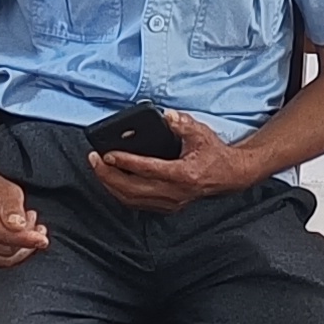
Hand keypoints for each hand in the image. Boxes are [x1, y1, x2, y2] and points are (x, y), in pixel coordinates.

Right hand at [0, 175, 50, 267]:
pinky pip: (0, 262)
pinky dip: (14, 254)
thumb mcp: (7, 189)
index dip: (25, 239)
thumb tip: (18, 226)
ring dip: (23, 247)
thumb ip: (13, 206)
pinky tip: (17, 237)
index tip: (42, 239)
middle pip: (7, 250)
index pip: (2, 236)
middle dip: (27, 238)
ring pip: (5, 260)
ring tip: (27, 225)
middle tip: (32, 219)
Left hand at [91, 112, 251, 215]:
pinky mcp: (167, 207)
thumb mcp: (201, 132)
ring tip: (98, 169)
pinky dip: (121, 193)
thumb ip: (182, 124)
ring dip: (111, 186)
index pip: (147, 170)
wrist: (229, 176)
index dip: (125, 162)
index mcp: (183, 174)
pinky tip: (112, 181)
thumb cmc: (214, 153)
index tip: (107, 154)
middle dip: (108, 176)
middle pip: (132, 189)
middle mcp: (175, 193)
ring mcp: (170, 203)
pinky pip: (137, 203)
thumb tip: (167, 116)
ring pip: (132, 200)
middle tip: (94, 160)